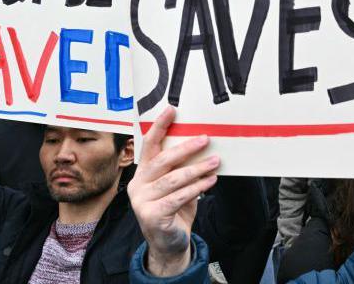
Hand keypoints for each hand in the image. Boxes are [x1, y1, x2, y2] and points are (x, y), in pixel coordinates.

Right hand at [127, 106, 219, 276]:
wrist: (169, 243)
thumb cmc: (174, 208)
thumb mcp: (176, 185)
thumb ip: (180, 167)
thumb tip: (201, 142)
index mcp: (142, 173)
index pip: (149, 145)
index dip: (159, 126)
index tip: (172, 110)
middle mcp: (138, 184)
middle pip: (163, 160)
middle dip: (186, 147)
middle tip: (206, 138)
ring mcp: (142, 201)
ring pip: (173, 179)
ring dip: (197, 168)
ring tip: (215, 161)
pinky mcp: (152, 215)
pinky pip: (179, 197)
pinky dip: (197, 187)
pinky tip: (211, 181)